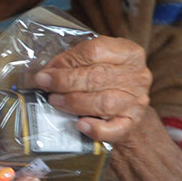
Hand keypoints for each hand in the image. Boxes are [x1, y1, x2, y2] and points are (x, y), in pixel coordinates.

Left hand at [35, 36, 151, 145]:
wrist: (125, 107)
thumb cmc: (105, 78)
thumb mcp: (95, 60)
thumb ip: (74, 60)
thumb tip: (48, 71)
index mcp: (129, 52)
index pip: (95, 51)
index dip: (68, 59)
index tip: (48, 68)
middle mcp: (137, 76)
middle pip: (97, 76)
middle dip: (65, 81)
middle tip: (44, 84)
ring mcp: (136, 101)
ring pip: (103, 102)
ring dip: (73, 102)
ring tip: (55, 101)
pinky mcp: (132, 123)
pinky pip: (114, 129)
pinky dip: (95, 129)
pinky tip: (80, 124)